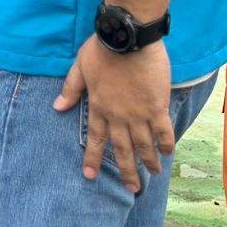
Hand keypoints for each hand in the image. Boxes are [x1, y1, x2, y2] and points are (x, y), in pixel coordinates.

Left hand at [53, 35, 173, 193]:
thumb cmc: (102, 48)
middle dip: (126, 170)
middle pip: (122, 149)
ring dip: (149, 161)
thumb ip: (71, 88)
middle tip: (132, 188)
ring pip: (144, 145)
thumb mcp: (80, 66)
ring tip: (153, 173)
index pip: (95, 138)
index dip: (92, 157)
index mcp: (99, 107)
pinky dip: (166, 143)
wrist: (127, 37)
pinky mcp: (157, 106)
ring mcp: (139, 113)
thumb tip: (57, 106)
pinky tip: (168, 152)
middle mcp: (118, 116)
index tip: (89, 175)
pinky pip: (163, 130)